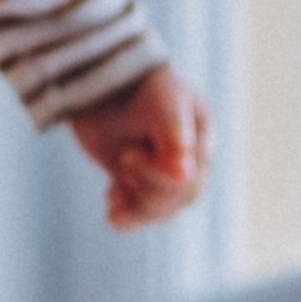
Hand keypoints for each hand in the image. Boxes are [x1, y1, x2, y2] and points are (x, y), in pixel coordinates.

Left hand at [66, 61, 212, 228]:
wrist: (99, 83)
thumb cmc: (137, 85)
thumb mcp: (160, 104)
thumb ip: (174, 137)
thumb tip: (184, 177)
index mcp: (201, 138)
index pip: (191, 180)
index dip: (158, 176)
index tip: (129, 153)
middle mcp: (188, 160)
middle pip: (179, 199)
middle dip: (148, 189)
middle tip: (125, 156)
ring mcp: (161, 173)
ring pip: (161, 211)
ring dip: (136, 206)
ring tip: (115, 187)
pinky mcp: (137, 182)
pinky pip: (139, 216)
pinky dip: (125, 218)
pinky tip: (111, 208)